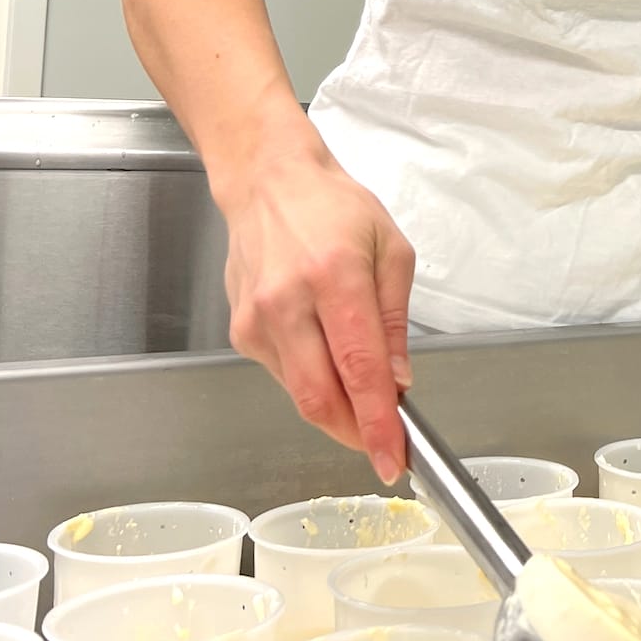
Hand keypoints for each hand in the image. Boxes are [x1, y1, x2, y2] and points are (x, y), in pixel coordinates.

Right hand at [218, 151, 416, 483]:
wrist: (269, 183)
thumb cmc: (335, 208)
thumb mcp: (391, 250)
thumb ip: (395, 321)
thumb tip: (398, 381)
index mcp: (333, 276)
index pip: (358, 369)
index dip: (377, 422)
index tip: (394, 457)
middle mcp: (288, 302)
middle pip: (320, 398)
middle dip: (356, 433)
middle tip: (384, 446)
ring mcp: (257, 320)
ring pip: (301, 395)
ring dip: (337, 410)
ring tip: (364, 395)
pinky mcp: (241, 331)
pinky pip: (285, 376)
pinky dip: (314, 382)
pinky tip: (328, 357)